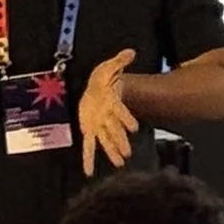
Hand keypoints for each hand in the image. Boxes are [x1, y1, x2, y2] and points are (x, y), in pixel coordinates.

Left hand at [79, 49, 138, 175]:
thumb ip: (119, 61)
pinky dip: (89, 159)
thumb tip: (130, 52)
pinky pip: (89, 146)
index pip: (120, 110)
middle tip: (127, 154)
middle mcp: (107, 116)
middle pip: (114, 129)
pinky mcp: (90, 130)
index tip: (134, 128)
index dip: (126, 118)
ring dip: (112, 150)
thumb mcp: (110, 67)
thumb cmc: (103, 78)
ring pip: (106, 139)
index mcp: (111, 101)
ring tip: (119, 163)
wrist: (96, 87)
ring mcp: (99, 124)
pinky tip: (89, 171)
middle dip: (120, 141)